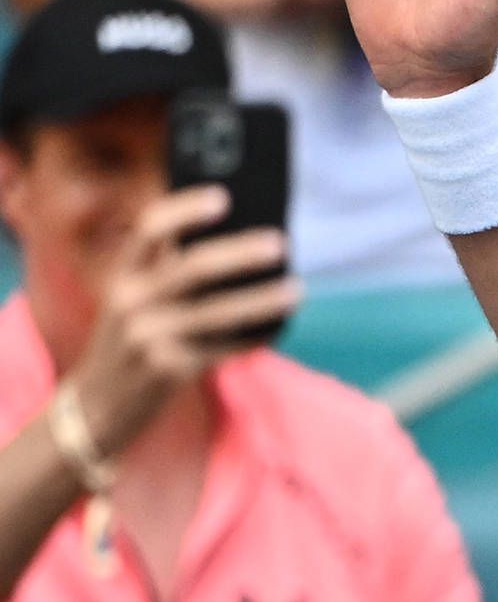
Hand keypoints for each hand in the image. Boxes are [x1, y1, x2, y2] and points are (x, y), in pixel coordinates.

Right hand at [63, 189, 298, 453]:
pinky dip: (258, 335)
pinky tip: (281, 324)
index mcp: (122, 275)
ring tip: (296, 288)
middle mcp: (131, 302)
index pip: (148, 230)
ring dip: (263, 299)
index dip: (185, 209)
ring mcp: (150, 337)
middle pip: (193, 268)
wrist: (98, 404)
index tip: (223, 197)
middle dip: (241, 254)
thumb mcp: (130, 300)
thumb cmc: (129, 339)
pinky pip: (227, 347)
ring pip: (219, 312)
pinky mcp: (170, 369)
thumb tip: (236, 238)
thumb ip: (165, 270)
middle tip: (280, 243)